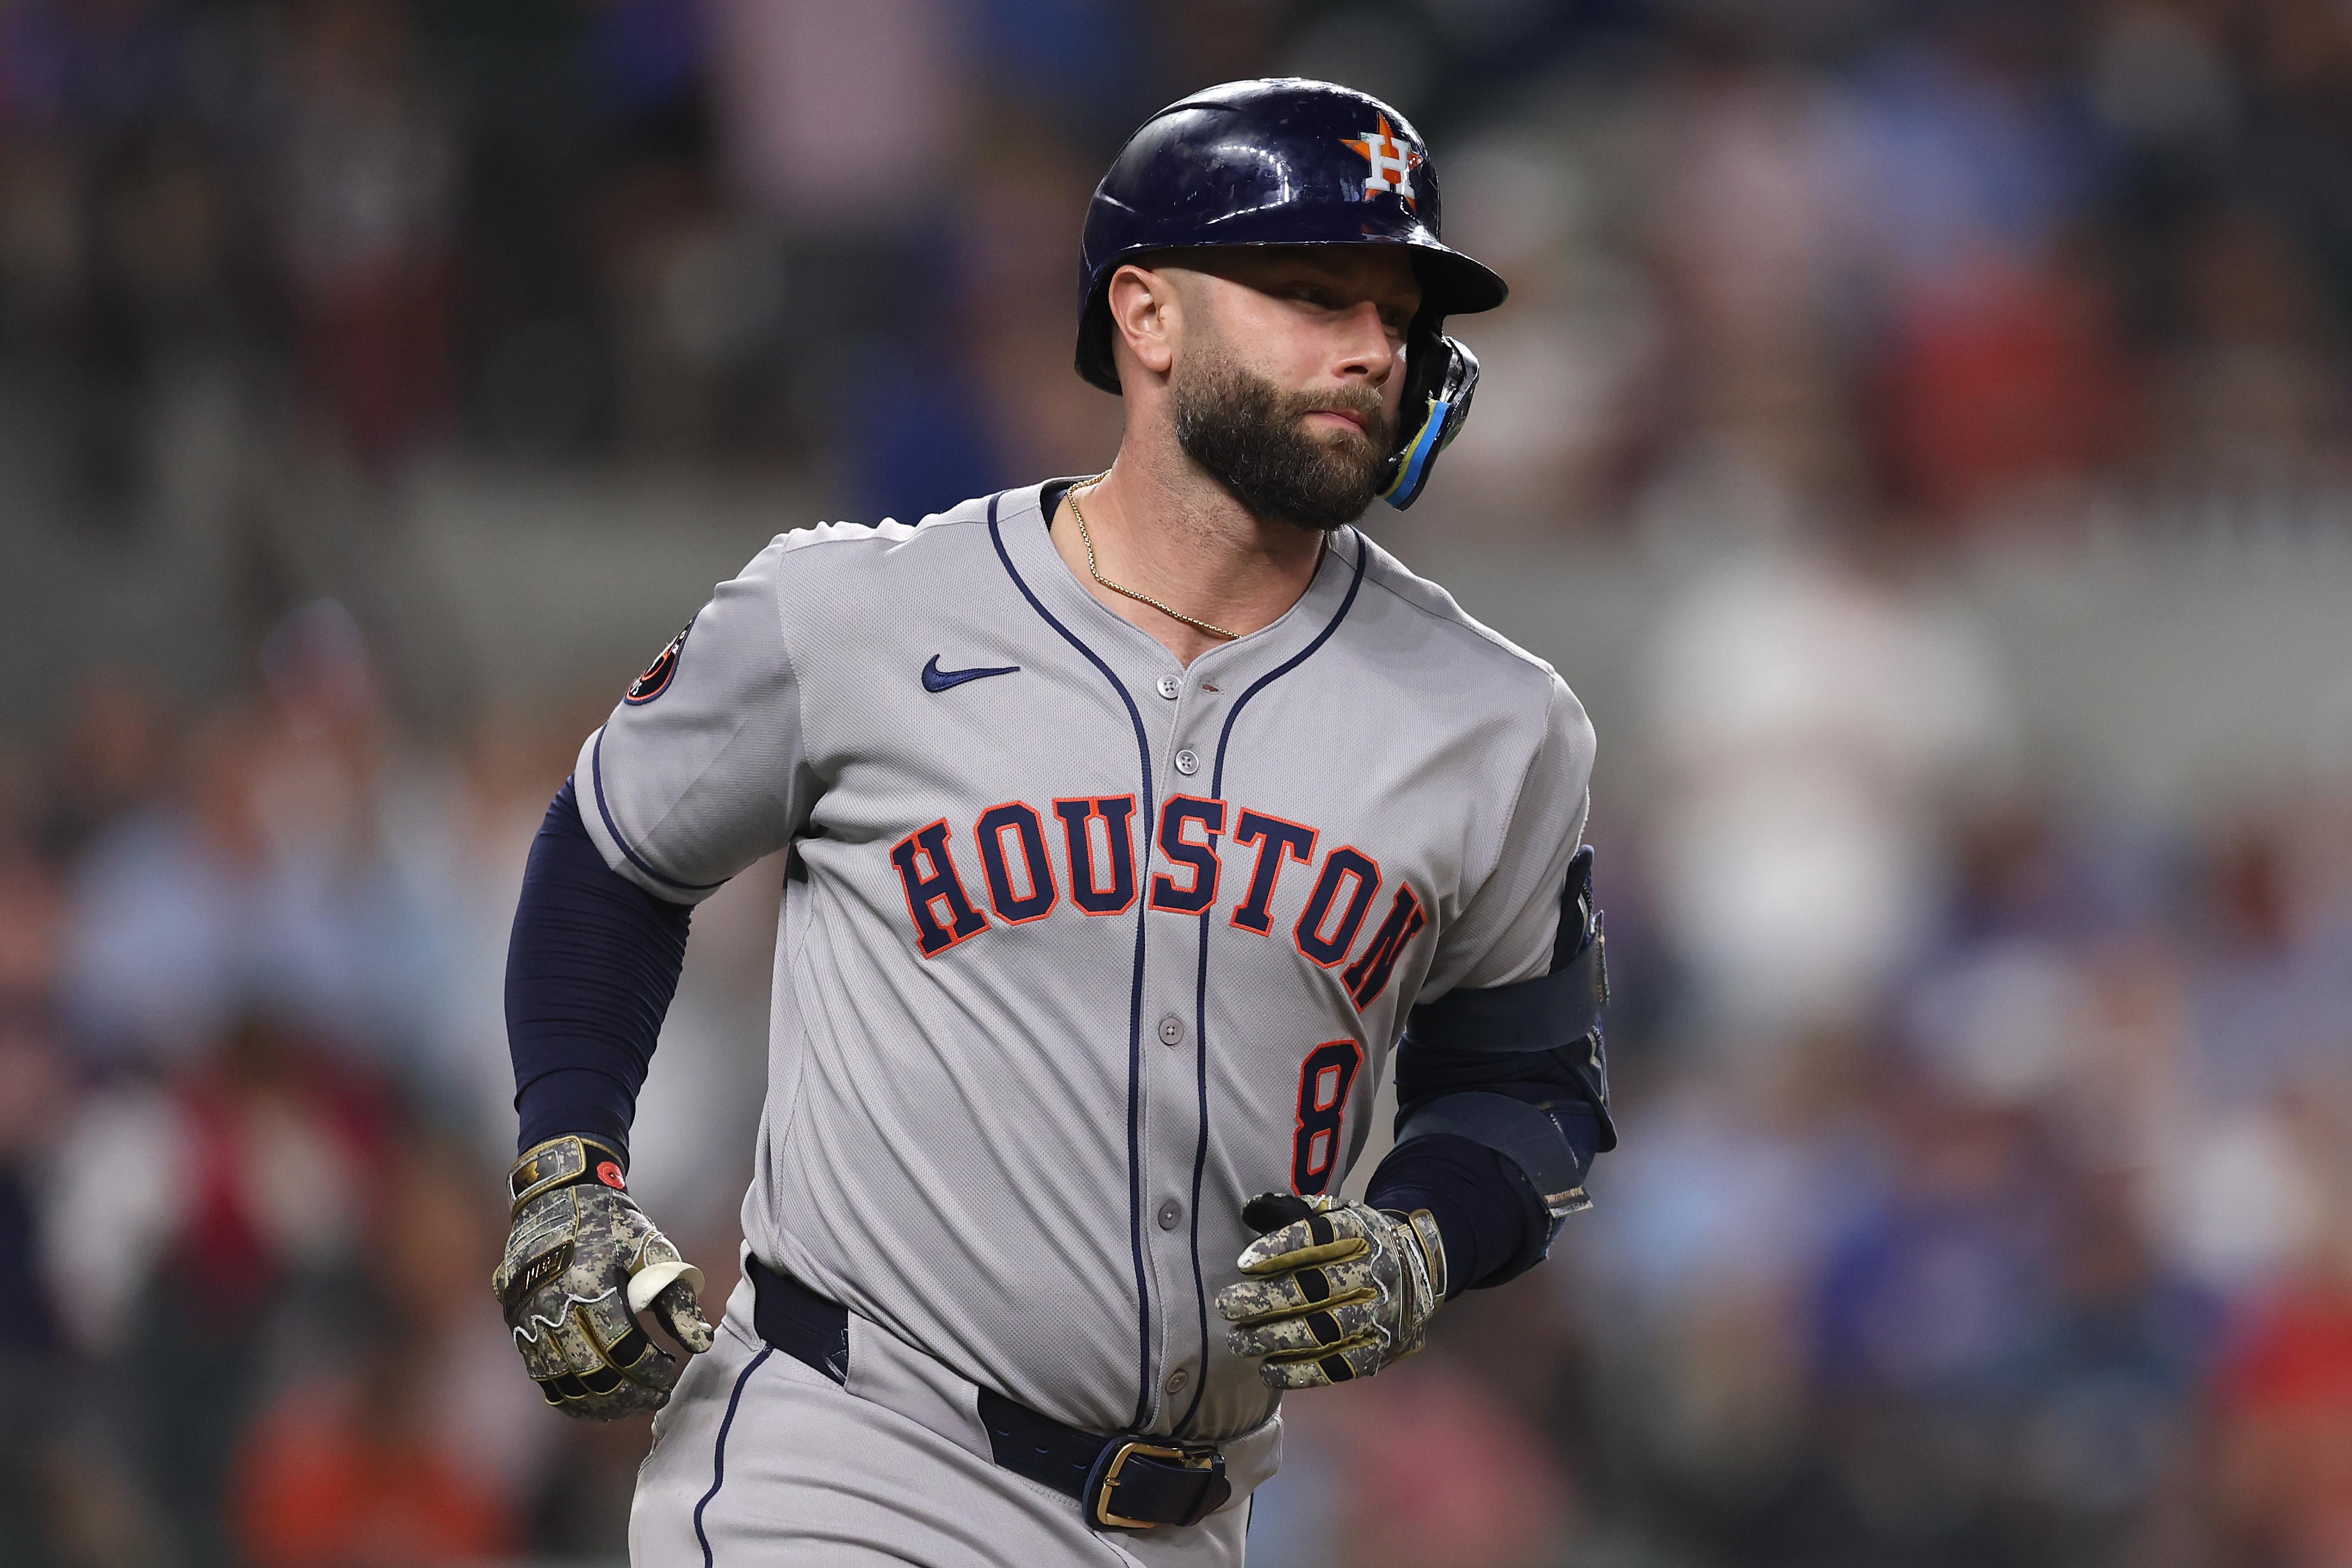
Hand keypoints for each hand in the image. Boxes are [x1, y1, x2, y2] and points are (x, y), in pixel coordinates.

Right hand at [492, 1135, 714, 1419]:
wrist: (557, 1192)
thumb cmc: (613, 1221)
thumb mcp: (652, 1249)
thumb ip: (677, 1298)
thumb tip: (702, 1344)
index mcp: (589, 1283)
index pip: (623, 1349)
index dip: (651, 1371)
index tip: (672, 1375)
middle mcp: (551, 1304)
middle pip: (592, 1373)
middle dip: (630, 1394)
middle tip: (656, 1398)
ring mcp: (527, 1316)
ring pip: (563, 1381)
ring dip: (599, 1402)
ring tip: (630, 1403)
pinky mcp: (515, 1322)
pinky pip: (540, 1373)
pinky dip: (568, 1394)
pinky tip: (595, 1400)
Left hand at [1215, 1192, 1445, 1389]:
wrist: (1420, 1269)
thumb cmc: (1359, 1241)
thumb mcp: (1337, 1212)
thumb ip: (1294, 1209)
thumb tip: (1249, 1210)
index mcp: (1363, 1231)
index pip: (1320, 1237)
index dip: (1280, 1248)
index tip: (1243, 1263)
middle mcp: (1376, 1271)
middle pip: (1316, 1289)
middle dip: (1265, 1300)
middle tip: (1227, 1306)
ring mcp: (1381, 1314)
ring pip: (1323, 1331)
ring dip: (1275, 1339)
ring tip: (1238, 1342)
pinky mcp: (1381, 1350)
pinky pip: (1339, 1367)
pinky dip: (1301, 1373)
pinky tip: (1267, 1371)